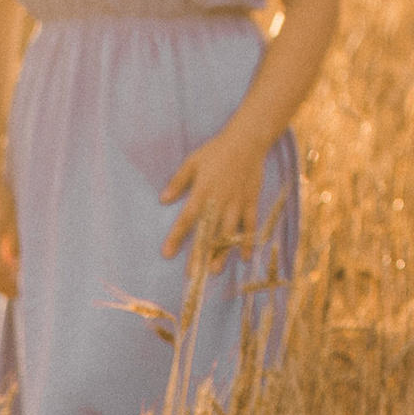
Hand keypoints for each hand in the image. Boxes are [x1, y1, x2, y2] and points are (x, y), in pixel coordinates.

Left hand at [161, 126, 266, 266]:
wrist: (247, 140)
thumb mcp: (193, 161)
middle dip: (198, 253)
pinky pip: (250, 225)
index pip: (186, 219)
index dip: (176, 237)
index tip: (167, 253)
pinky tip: (245, 257)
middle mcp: (219, 201)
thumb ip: (178, 181)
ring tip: (214, 270)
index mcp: (202, 192)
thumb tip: (162, 199)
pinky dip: (248, 241)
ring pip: (228, 232)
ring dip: (222, 252)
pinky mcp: (251, 202)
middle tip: (191, 274)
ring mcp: (237, 203)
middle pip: (207, 232)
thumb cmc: (216, 150)